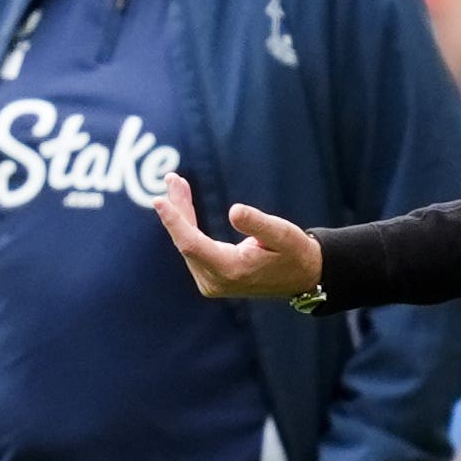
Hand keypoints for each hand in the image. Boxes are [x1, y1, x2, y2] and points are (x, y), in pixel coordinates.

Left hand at [154, 173, 322, 299]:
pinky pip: (193, 248)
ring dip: (181, 213)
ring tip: (177, 183)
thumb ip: (258, 223)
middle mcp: (215, 281)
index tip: (158, 200)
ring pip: (187, 243)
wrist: (302, 276)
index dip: (174, 222)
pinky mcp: (210, 278)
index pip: (191, 245)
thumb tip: (233, 210)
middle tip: (172, 178)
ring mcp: (210, 282)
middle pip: (185, 241)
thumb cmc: (294, 252)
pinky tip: (183, 204)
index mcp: (230, 270)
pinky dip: (187, 224)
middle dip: (177, 209)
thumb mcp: (282, 234)